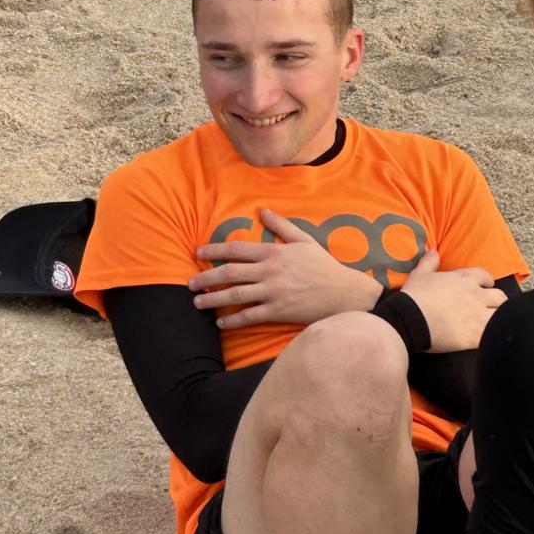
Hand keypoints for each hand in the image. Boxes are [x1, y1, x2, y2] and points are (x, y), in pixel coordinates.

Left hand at [189, 208, 382, 329]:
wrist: (344, 293)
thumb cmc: (324, 266)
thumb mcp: (304, 240)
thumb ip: (281, 225)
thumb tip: (262, 210)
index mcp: (274, 252)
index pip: (236, 248)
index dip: (214, 250)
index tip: (198, 252)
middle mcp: (269, 271)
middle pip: (229, 272)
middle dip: (206, 278)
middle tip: (189, 283)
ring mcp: (273, 292)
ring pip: (234, 295)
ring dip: (212, 300)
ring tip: (197, 303)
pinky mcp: (278, 311)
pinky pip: (249, 316)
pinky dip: (232, 320)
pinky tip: (221, 323)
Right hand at [399, 250, 506, 351]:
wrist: (410, 319)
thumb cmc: (414, 296)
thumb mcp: (419, 274)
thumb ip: (429, 262)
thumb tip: (433, 251)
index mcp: (464, 279)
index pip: (485, 276)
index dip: (487, 281)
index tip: (485, 286)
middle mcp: (476, 295)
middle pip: (500, 297)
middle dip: (497, 301)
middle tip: (491, 307)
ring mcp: (478, 315)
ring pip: (501, 315)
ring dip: (498, 318)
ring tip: (493, 323)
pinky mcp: (476, 335)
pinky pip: (493, 334)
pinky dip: (492, 335)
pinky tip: (488, 338)